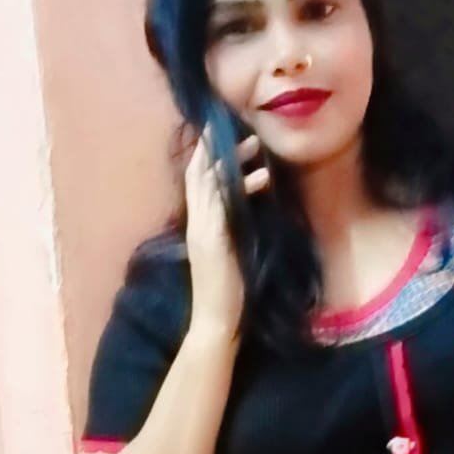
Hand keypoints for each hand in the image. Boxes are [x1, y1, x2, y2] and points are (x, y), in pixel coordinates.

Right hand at [183, 123, 269, 337]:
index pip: (198, 184)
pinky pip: (219, 205)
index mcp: (200, 227)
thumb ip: (231, 232)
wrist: (215, 322)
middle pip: (200, 176)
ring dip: (232, 162)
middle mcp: (197, 225)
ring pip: (208, 185)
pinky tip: (254, 176)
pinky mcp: (212, 241)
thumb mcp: (229, 255)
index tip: (223, 138)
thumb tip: (244, 212)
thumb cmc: (226, 294)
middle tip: (243, 131)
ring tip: (255, 146)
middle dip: (218, 150)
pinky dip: (233, 187)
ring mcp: (202, 231)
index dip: (207, 159)